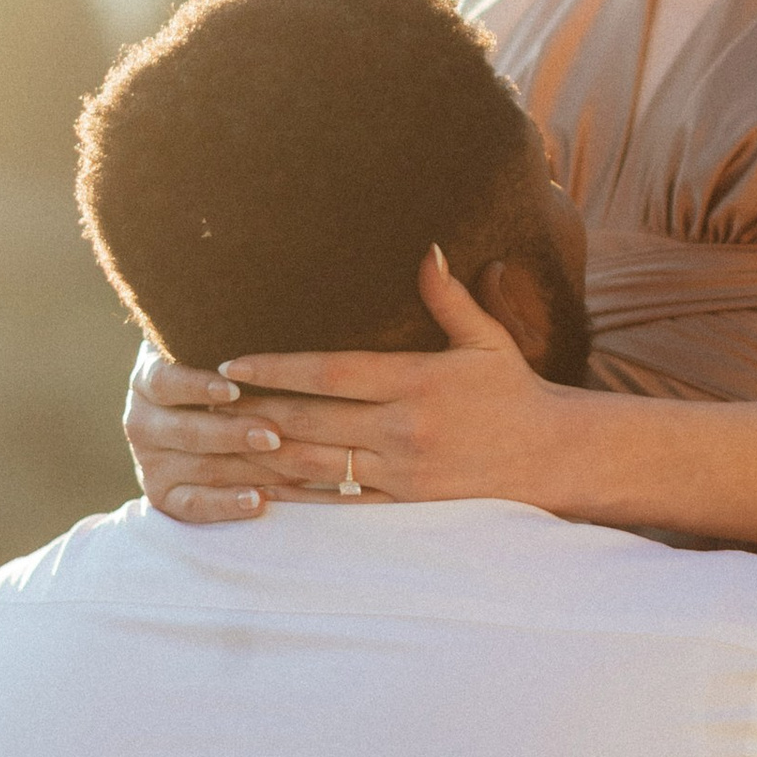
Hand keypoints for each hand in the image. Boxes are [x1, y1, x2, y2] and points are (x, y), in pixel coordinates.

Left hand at [126, 255, 572, 522]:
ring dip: (264, 455)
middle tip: (203, 403)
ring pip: (317, 465)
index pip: (332, 372)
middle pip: (312, 419)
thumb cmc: (515, 393)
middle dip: (254, 411)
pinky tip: (259, 492)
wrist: (553, 458)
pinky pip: (340, 504)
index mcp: (417, 382)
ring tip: (217, 447)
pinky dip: (297, 498)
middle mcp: (403, 428)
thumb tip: (427, 250)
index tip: (231, 363)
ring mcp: (402, 472)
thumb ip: (449, 299)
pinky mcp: (405, 505)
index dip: (277, 367)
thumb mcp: (488, 340)